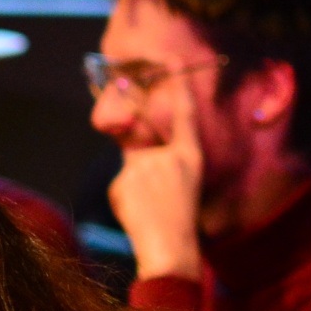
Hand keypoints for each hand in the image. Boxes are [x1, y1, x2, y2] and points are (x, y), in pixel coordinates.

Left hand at [107, 90, 206, 281]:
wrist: (170, 249)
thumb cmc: (179, 219)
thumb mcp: (181, 183)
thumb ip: (158, 162)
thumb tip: (132, 153)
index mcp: (191, 156)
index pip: (186, 115)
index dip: (180, 87)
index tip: (174, 61)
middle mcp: (168, 156)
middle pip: (143, 145)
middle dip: (140, 163)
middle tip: (154, 189)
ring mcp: (144, 166)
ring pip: (129, 168)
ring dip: (134, 187)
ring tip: (149, 210)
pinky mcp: (123, 179)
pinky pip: (119, 184)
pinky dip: (124, 198)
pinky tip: (137, 213)